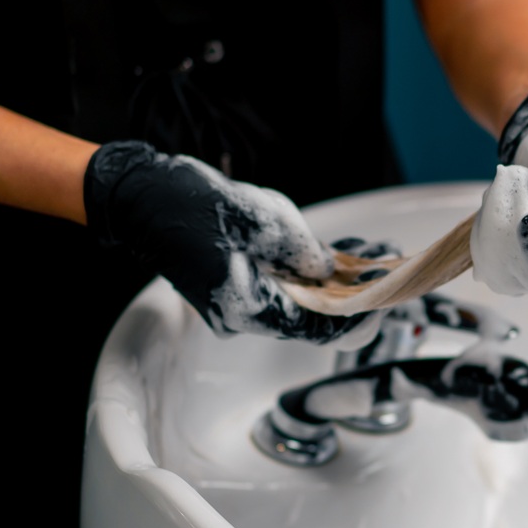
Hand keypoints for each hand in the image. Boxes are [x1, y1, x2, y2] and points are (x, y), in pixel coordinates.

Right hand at [84, 141, 370, 342]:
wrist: (142, 197)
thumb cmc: (195, 206)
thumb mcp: (264, 222)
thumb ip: (305, 253)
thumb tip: (330, 270)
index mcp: (248, 310)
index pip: (317, 330)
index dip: (356, 316)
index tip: (385, 300)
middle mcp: (241, 318)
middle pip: (309, 317)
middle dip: (350, 293)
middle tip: (384, 269)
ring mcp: (235, 304)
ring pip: (296, 301)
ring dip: (331, 281)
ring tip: (367, 254)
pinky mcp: (232, 287)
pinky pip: (278, 288)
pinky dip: (305, 274)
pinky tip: (334, 253)